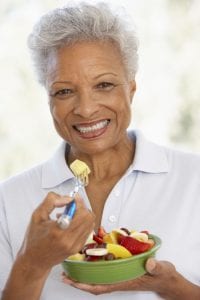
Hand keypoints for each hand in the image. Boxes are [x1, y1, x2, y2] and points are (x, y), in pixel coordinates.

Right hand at [18, 191, 94, 272]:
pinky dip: (82, 222)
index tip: (73, 198)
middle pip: (88, 217)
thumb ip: (51, 201)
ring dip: (83, 214)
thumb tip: (67, 198)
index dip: (79, 202)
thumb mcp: (37, 215)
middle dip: (81, 207)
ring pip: (90, 223)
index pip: (80, 214)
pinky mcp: (78, 248)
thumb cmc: (34, 238)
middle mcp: (69, 240)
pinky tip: (71, 222)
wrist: (35, 260)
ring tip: (70, 214)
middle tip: (72, 205)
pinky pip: (87, 230)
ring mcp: (75, 246)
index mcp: (58, 232)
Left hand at [62, 258, 199, 299]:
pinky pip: (104, 271)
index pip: (102, 286)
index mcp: (125, 281)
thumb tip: (149, 263)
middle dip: (79, 281)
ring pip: (97, 278)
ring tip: (71, 269)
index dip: (86, 285)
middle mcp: (119, 279)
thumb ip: (156, 267)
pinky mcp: (121, 270)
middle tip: (65, 275)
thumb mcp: (162, 270)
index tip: (73, 282)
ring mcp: (119, 275)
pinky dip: (94, 268)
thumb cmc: (163, 276)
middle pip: (95, 283)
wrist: (166, 279)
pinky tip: (89, 261)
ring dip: (84, 275)